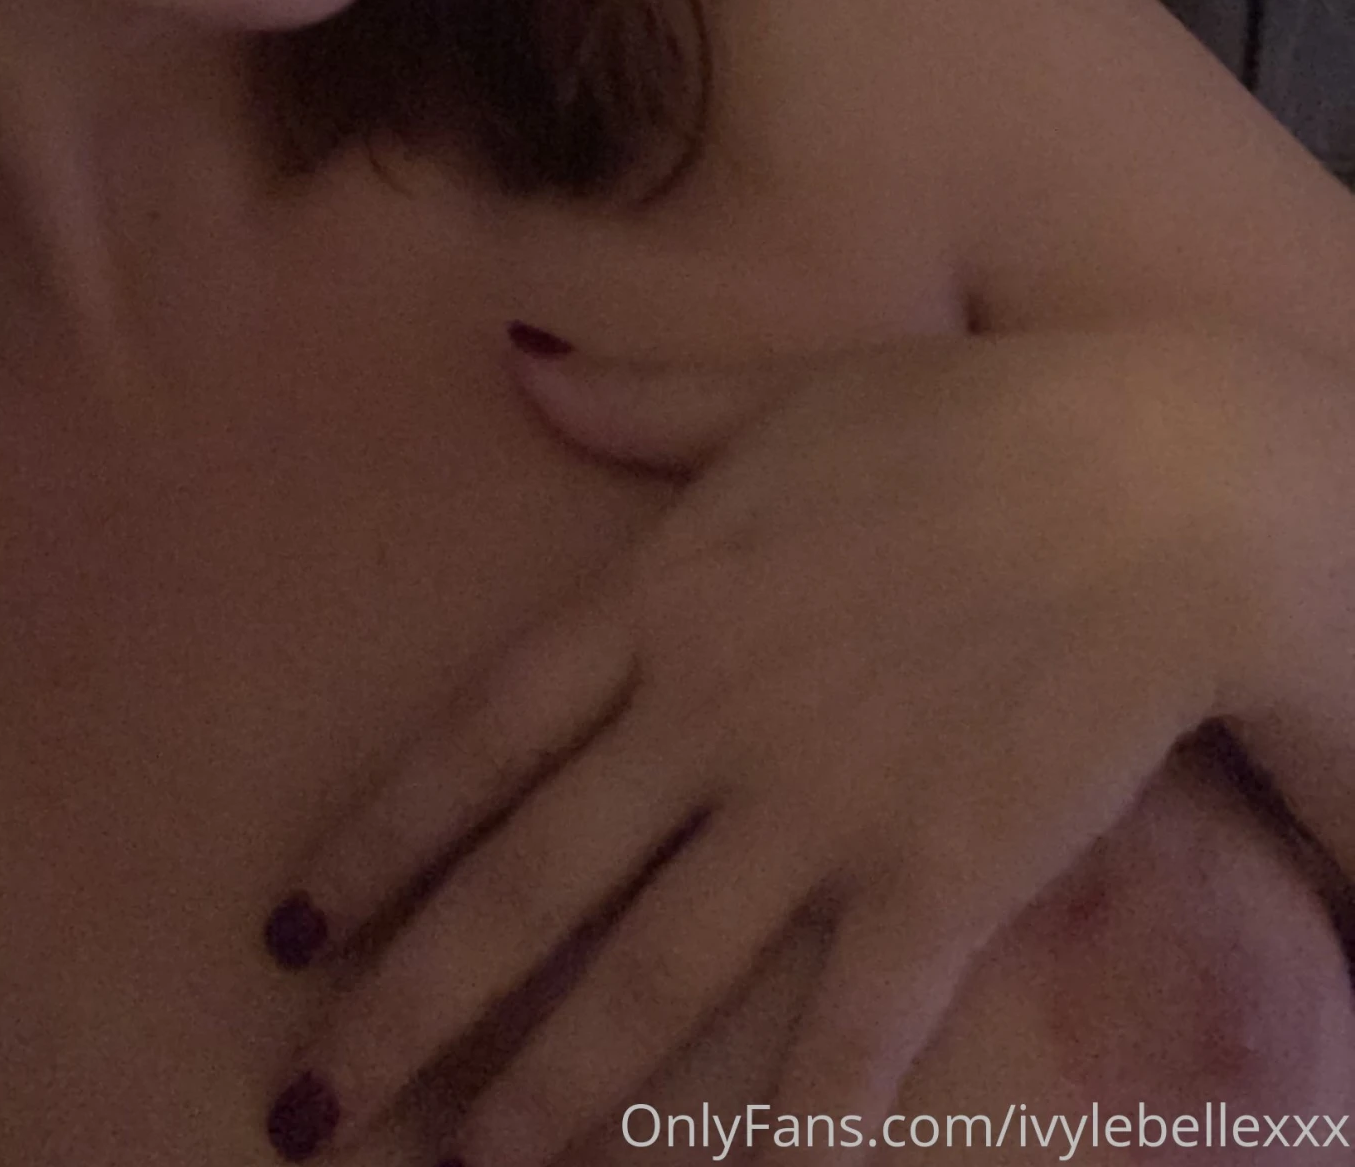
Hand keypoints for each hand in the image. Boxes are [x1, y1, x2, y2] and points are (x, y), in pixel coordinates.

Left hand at [260, 323, 1263, 1166]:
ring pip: (650, 980)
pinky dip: (774, 1136)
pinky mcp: (933, 882)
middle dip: (409, 1008)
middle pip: (528, 886)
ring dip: (546, 1087)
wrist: (1150, 483)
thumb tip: (511, 357)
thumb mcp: (773, 393)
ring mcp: (815, 809)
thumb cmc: (959, 424)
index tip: (292, 933)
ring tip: (463, 1165)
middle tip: (311, 1105)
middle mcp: (707, 718)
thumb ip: (633, 400)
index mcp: (658, 600)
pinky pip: (839, 1040)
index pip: (476, 742)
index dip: (376, 844)